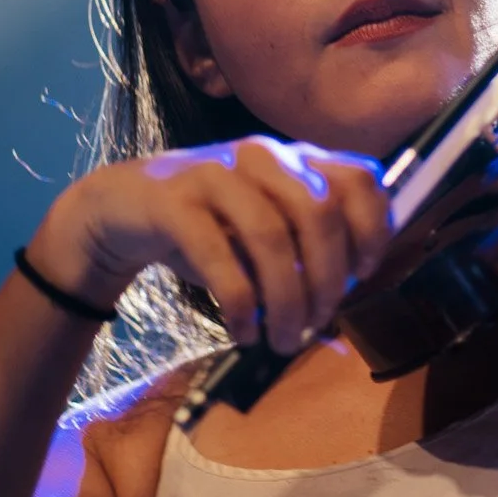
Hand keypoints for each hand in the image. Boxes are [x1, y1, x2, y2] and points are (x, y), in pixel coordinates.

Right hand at [23, 137, 391, 351]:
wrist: (123, 207)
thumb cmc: (209, 225)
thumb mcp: (264, 230)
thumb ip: (304, 250)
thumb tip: (340, 298)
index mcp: (295, 158)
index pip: (360, 178)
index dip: (374, 228)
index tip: (363, 275)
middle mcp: (262, 155)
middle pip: (319, 213)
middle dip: (327, 279)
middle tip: (318, 324)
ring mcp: (216, 173)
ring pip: (271, 237)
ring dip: (286, 301)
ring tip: (284, 340)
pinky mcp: (174, 200)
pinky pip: (218, 257)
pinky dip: (240, 304)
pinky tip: (243, 332)